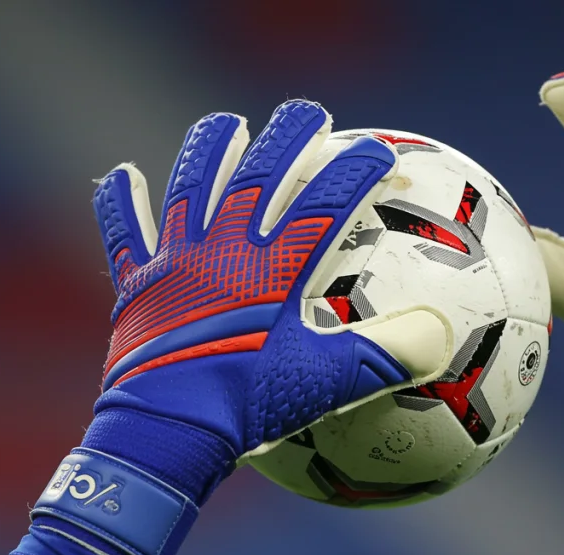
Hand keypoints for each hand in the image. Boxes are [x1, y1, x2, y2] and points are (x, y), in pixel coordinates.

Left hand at [87, 100, 448, 500]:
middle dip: (290, 137)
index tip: (386, 152)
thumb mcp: (329, 385)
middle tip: (312, 113)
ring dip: (211, 149)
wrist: (166, 433)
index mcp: (275, 269)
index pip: (327, 202)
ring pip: (193, 186)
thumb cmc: (248, 409)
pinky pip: (125, 234)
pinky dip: (122, 202)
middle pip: (260, 175)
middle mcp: (225, 250)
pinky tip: (121, 174)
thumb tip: (442, 334)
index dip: (359, 170)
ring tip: (227, 122)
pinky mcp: (137, 286)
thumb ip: (388, 356)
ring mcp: (176, 262)